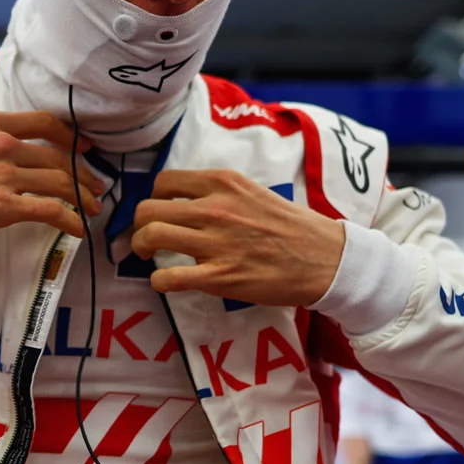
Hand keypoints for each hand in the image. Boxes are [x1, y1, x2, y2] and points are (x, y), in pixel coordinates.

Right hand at [0, 110, 104, 244]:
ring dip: (83, 198)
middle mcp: (1, 144)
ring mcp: (3, 175)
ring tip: (93, 209)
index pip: (44, 123)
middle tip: (95, 187)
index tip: (84, 147)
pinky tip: (78, 229)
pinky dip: (71, 220)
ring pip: (60, 184)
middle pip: (58, 158)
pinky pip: (50, 211)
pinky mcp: (2, 207)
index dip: (71, 137)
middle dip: (83, 175)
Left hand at [130, 169, 345, 304]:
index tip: (159, 212)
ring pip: (151, 237)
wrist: (325, 259)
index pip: (164, 182)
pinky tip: (165, 281)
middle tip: (146, 237)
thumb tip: (186, 200)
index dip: (153, 198)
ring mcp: (216, 243)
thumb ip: (219, 193)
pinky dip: (158, 281)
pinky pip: (168, 278)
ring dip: (140, 249)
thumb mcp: (253, 192)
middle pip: (148, 210)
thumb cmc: (291, 227)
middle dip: (138, 226)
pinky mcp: (220, 277)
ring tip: (148, 256)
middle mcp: (215, 208)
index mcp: (224, 184)